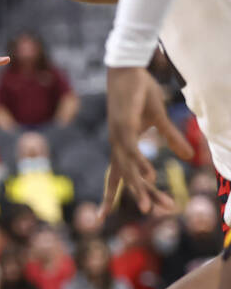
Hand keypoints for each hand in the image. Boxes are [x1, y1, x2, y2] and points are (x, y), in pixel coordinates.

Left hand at [103, 66, 193, 217]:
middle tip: (147, 215)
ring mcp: (119, 138)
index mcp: (122, 147)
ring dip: (139, 189)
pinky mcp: (124, 127)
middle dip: (136, 197)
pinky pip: (132, 150)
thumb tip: (187, 155)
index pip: (119, 176)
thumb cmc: (140, 93)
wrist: (127, 71)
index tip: (101, 218)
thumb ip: (171, 138)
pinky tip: (148, 177)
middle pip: (126, 178)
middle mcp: (117, 146)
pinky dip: (140, 164)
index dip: (110, 196)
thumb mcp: (160, 118)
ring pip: (129, 169)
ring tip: (148, 208)